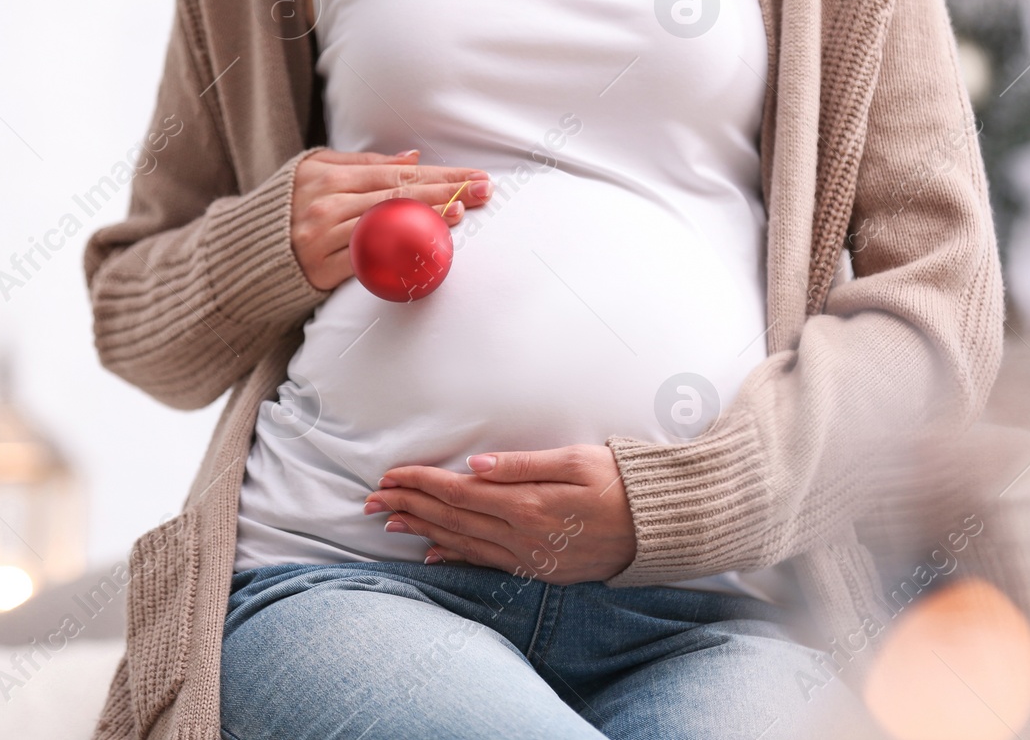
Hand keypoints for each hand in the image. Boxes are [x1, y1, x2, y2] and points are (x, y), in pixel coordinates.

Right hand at [290, 149, 493, 291]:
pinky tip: (426, 247)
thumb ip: (363, 164)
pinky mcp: (322, 269)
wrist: (241, 253)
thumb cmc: (285, 206)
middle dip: (447, 191)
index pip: (397, 173)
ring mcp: (324, 237)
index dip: (440, 174)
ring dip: (429, 219)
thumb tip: (413, 158)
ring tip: (463, 213)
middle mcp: (326, 203)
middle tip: (484, 190)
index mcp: (328, 174)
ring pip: (388, 225)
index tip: (474, 176)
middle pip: (399, 196)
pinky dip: (399, 252)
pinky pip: (369, 259)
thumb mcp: (315, 171)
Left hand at [363, 445, 637, 583]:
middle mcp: (522, 536)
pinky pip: (486, 563)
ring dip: (423, 531)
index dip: (420, 483)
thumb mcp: (576, 460)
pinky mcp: (538, 569)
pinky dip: (455, 556)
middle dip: (409, 506)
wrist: (658, 528)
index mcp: (527, 504)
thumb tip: (476, 466)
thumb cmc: (621, 483)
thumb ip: (522, 464)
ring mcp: (529, 557)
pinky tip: (433, 553)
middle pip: (452, 519)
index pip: (458, 493)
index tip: (390, 475)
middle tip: (371, 498)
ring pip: (463, 543)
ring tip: (389, 521)